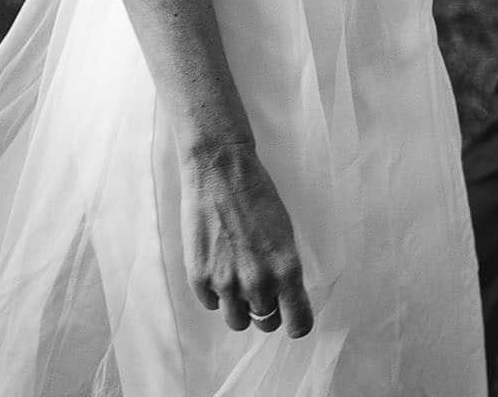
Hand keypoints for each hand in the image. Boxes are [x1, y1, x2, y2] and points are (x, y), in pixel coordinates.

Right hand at [182, 139, 312, 336]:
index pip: (298, 323)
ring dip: (240, 308)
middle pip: (266, 323)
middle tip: (262, 288)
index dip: (297, 323)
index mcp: (287, 270)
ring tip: (239, 280)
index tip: (292, 318)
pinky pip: (211, 304)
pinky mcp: (199, 278)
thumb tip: (283, 297)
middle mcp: (258, 283)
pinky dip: (216, 292)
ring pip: (237, 322)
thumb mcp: (285, 233)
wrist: (220, 173)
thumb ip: (285, 270)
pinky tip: (218, 266)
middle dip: (267, 310)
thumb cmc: (258, 197)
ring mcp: (226, 283)